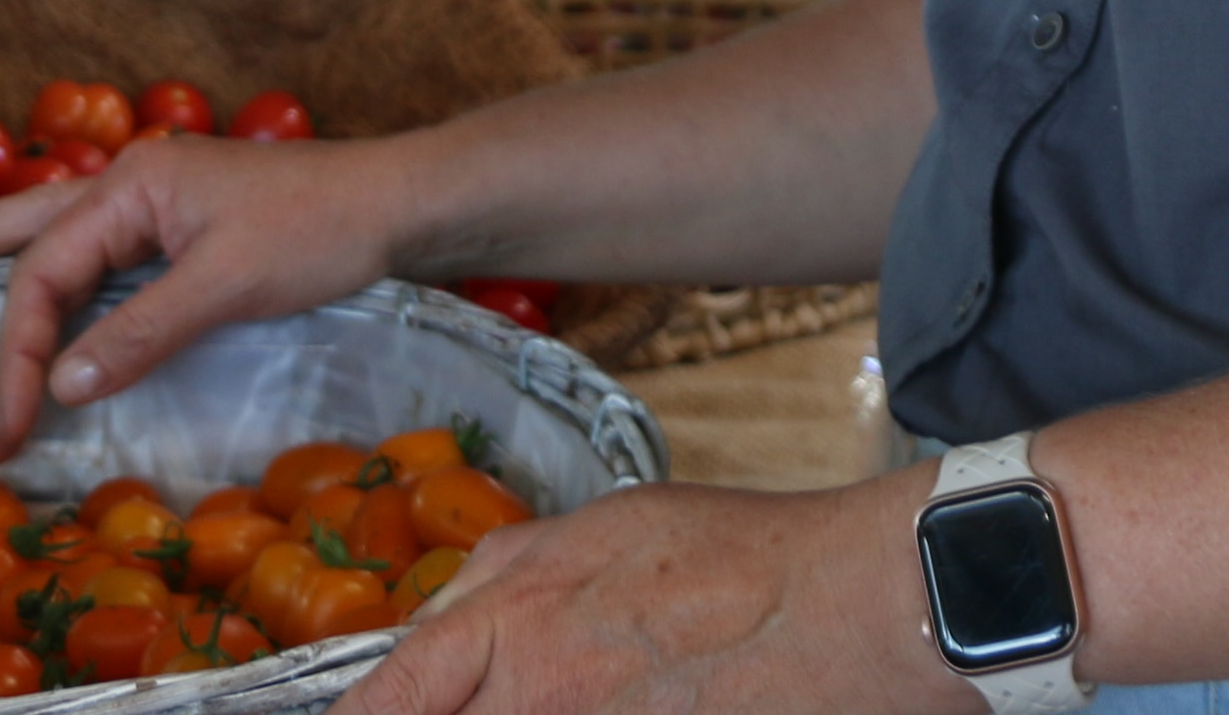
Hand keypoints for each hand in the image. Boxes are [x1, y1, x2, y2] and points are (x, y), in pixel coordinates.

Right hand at [0, 133, 410, 464]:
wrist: (396, 203)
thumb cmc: (319, 231)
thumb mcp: (228, 284)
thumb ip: (141, 331)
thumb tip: (63, 383)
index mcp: (133, 186)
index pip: (45, 274)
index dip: (19, 355)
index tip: (6, 428)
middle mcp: (133, 185)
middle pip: (29, 226)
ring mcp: (158, 202)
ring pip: (59, 231)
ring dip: (0, 251)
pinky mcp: (184, 225)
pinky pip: (100, 248)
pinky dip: (60, 269)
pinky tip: (48, 280)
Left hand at [349, 474, 960, 714]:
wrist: (840, 606)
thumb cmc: (732, 557)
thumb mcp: (594, 531)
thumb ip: (504, 577)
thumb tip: (440, 618)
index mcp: (509, 623)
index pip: (387, 701)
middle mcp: (533, 701)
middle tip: (477, 700)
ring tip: (584, 690)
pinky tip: (628, 703)